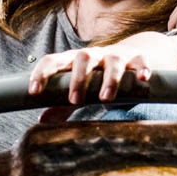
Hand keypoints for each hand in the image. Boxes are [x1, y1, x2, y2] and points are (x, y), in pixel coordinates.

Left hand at [28, 39, 173, 106]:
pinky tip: (142, 79)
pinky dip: (142, 68)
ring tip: (106, 99)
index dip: (41, 73)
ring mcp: (116, 55)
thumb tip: (42, 120)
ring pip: (112, 61)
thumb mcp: (79, 88)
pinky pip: (140, 60)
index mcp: (74, 61)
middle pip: (83, 58)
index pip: (53, 60)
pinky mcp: (137, 58)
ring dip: (109, 79)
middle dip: (78, 79)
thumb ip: (62, 104)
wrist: (130, 55)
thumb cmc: (97, 76)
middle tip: (75, 101)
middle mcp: (94, 55)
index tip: (34, 92)